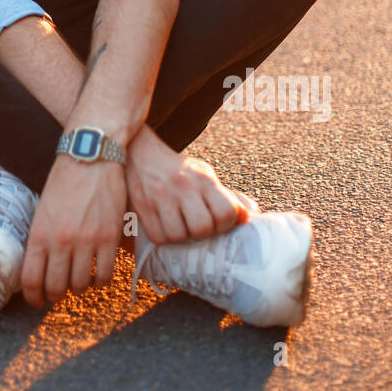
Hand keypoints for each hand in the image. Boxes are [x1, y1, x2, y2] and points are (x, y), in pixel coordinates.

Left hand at [20, 154, 126, 307]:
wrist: (91, 156)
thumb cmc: (64, 179)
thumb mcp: (42, 207)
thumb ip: (41, 237)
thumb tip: (39, 264)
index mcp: (39, 234)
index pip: (31, 280)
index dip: (33, 297)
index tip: (37, 300)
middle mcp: (61, 242)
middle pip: (56, 288)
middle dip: (56, 295)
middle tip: (58, 293)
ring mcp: (86, 241)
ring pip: (81, 285)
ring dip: (78, 288)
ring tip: (78, 282)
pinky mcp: (109, 238)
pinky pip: (105, 274)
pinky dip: (101, 281)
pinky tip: (98, 276)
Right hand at [126, 124, 248, 244]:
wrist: (140, 153)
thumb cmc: (179, 171)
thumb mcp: (205, 176)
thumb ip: (228, 197)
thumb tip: (251, 216)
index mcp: (203, 178)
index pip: (226, 212)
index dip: (225, 224)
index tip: (218, 223)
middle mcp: (183, 185)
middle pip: (202, 227)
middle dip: (202, 233)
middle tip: (197, 227)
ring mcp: (160, 195)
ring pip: (179, 235)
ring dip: (181, 237)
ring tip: (180, 226)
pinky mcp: (142, 205)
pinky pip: (158, 236)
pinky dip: (164, 237)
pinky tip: (165, 226)